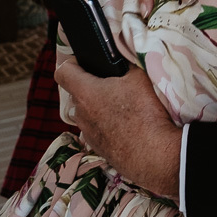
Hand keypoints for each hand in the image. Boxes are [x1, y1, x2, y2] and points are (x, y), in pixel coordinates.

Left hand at [55, 58, 182, 196]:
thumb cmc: (144, 113)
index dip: (72, 63)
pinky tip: (126, 127)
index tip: (86, 63)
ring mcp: (87, 133)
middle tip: (115, 85)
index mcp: (86, 92)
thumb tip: (123, 61)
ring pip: (87, 113)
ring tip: (123, 108)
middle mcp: (80, 113)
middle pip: (77, 93)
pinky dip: (106, 126)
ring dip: (99, 108)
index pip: (62, 72)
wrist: (153, 154)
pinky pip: (96, 130)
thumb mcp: (140, 78)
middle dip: (92, 86)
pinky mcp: (97, 148)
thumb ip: (126, 66)